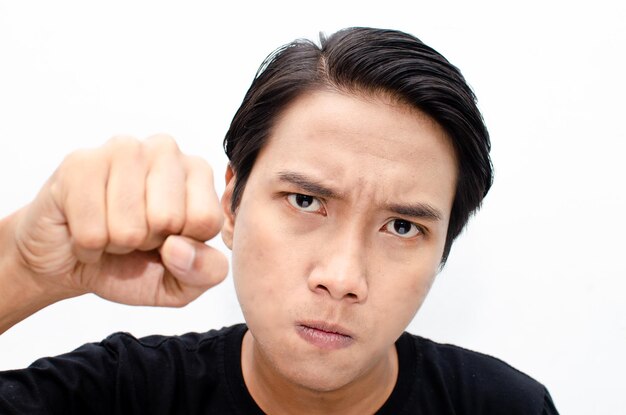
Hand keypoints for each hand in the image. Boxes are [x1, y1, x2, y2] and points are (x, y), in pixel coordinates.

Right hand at [11, 134, 227, 306]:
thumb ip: (205, 271)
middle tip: (135, 235)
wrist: (71, 263)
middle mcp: (165, 150)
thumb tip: (178, 248)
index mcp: (198, 171)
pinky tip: (84, 228)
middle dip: (148, 243)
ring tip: (110, 229)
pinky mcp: (79, 163)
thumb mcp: (183, 281)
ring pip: (129, 227)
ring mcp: (122, 149)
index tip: (168, 239)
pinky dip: (88, 246)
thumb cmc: (134, 263)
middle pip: (168, 218)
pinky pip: (92, 232)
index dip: (184, 246)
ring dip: (116, 244)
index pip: (206, 219)